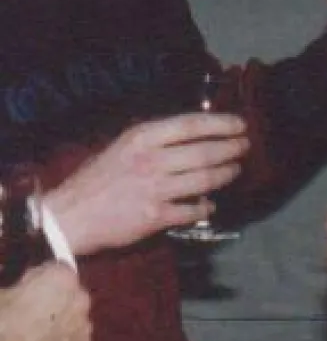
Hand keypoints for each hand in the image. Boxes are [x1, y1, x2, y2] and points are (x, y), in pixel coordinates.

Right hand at [0, 263, 90, 340]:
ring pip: (72, 319)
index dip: (37, 279)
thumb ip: (13, 284)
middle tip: (26, 315)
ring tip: (32, 338)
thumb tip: (10, 282)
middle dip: (52, 301)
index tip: (24, 289)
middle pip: (68, 294)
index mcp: (62, 277)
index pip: (54, 268)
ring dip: (59, 324)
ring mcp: (85, 327)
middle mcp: (81, 299)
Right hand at [44, 113, 248, 255]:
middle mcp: (151, 160)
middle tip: (245, 148)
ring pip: (204, 180)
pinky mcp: (156, 216)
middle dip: (231, 149)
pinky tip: (210, 204)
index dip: (221, 124)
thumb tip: (195, 135)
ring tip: (235, 170)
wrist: (68, 216)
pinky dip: (205, 206)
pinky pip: (192, 210)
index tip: (241, 125)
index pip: (192, 125)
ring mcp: (155, 189)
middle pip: (204, 152)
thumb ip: (156, 140)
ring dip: (226, 174)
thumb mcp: (124, 146)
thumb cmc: (97, 179)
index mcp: (143, 138)